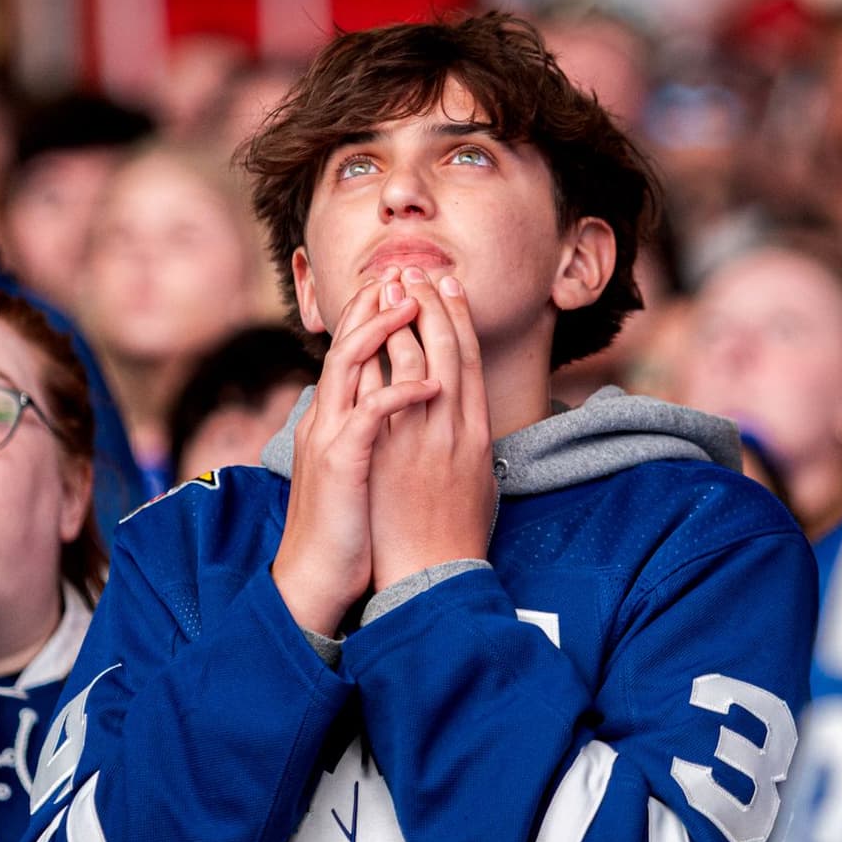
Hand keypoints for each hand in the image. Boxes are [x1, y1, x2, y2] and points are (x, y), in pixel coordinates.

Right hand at [271, 271, 441, 636]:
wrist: (315, 578)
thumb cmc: (345, 530)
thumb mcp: (351, 471)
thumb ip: (362, 434)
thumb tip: (384, 411)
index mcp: (328, 417)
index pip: (348, 349)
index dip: (372, 313)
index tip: (403, 288)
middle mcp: (323, 418)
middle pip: (347, 340)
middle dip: (377, 302)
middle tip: (407, 273)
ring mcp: (329, 437)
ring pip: (352, 362)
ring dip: (387, 328)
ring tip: (418, 305)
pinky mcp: (341, 462)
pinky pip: (372, 413)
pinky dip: (403, 392)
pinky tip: (432, 384)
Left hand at [367, 266, 494, 590]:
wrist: (431, 572)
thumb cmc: (456, 532)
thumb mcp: (478, 477)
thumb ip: (468, 438)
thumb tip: (465, 414)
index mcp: (478, 431)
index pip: (469, 357)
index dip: (458, 316)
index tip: (447, 285)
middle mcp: (453, 426)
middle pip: (443, 347)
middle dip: (427, 303)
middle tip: (414, 269)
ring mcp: (418, 436)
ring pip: (411, 360)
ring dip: (398, 318)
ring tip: (388, 286)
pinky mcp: (387, 450)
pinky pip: (379, 390)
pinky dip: (373, 357)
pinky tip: (364, 331)